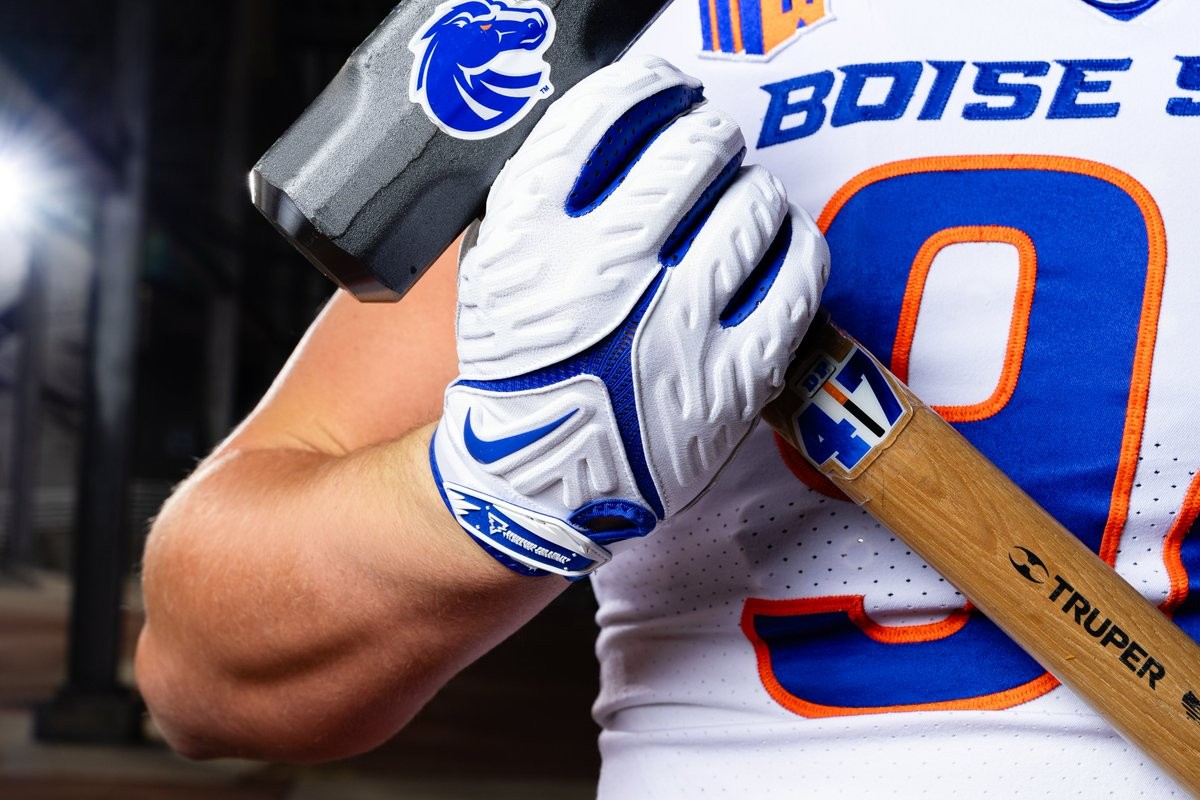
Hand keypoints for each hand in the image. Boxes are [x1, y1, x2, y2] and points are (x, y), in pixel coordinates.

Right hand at [431, 56, 828, 575]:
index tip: (669, 97)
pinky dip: (797, 247)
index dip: (655, 91)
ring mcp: (674, 323)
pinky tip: (780, 250)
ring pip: (756, 204)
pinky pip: (797, 276)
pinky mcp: (732, 377)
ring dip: (754, 193)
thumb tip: (630, 131)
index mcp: (533, 231)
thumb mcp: (496, 264)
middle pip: (697, 148)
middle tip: (709, 156)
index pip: (613, 110)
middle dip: (710, 140)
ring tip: (742, 209)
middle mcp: (606, 268)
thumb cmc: (522, 366)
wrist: (536, 480)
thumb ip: (548, 194)